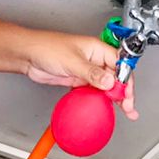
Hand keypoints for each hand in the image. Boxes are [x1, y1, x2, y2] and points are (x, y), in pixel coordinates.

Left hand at [17, 28, 137, 118]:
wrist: (29, 56)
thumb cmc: (46, 47)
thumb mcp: (72, 61)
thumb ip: (92, 73)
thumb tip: (109, 82)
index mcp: (97, 48)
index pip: (120, 64)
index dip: (126, 80)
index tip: (127, 94)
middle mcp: (95, 59)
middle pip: (117, 77)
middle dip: (125, 92)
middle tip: (129, 107)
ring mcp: (87, 71)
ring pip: (107, 85)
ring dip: (116, 98)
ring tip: (125, 111)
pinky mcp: (79, 80)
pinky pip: (95, 91)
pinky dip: (101, 100)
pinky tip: (105, 107)